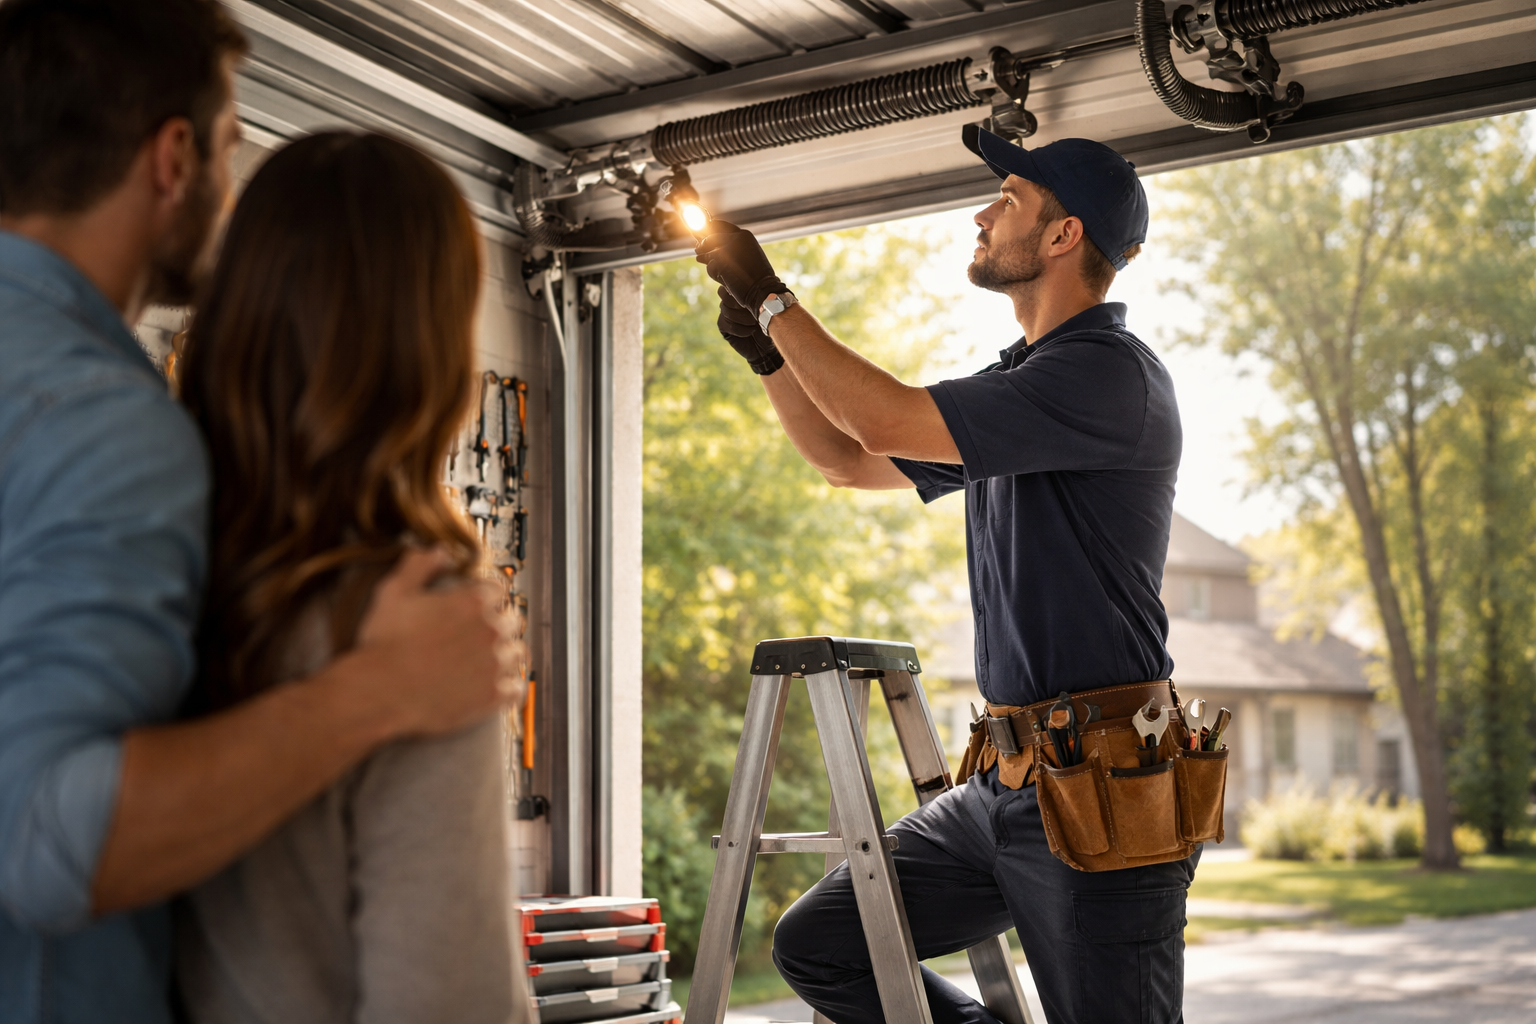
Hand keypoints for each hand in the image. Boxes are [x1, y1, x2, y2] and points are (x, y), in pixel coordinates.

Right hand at [353, 547, 506, 736]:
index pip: (499, 588)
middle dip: (498, 623)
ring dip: (506, 653)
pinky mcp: (493, 695)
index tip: (481, 602)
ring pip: (518, 652)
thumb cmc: (384, 643)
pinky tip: (494, 685)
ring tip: (487, 659)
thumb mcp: (395, 591)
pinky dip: (509, 686)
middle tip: (479, 633)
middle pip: (513, 619)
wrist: (379, 690)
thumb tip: (437, 551)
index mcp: (473, 601)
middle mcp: (491, 629)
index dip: (488, 594)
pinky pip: (517, 688)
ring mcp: (496, 663)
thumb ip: (420, 565)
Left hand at [695, 222, 786, 314]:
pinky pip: (710, 265)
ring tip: (704, 261)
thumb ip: (733, 250)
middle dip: (704, 244)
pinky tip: (722, 279)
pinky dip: (713, 273)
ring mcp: (727, 247)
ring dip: (706, 259)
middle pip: (711, 238)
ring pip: (708, 251)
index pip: (723, 227)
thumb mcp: (748, 257)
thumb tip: (712, 249)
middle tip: (697, 248)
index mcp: (745, 235)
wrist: (762, 289)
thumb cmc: (758, 278)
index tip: (705, 230)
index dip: (712, 228)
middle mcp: (735, 237)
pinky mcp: (720, 259)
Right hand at [717, 286, 783, 374]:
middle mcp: (731, 300)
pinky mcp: (723, 326)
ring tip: (755, 323)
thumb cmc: (772, 324)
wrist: (768, 347)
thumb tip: (756, 285)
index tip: (749, 297)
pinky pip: (726, 323)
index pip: (731, 282)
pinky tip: (750, 331)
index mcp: (741, 291)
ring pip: (725, 309)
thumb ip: (758, 294)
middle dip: (738, 302)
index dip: (737, 288)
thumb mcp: (768, 306)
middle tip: (752, 310)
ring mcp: (726, 312)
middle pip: (723, 292)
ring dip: (743, 317)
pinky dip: (740, 328)